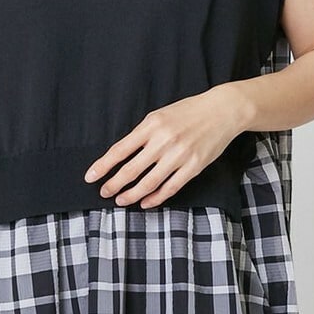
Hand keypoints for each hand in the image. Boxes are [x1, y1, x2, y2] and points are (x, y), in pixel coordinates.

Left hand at [82, 83, 250, 208]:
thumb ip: (142, 134)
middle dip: (114, 184)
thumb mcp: (161, 115)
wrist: (222, 110)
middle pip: (131, 170)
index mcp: (151, 125)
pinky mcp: (194, 166)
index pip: (120, 150)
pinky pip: (170, 187)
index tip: (90, 177)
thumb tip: (121, 156)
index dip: (103, 166)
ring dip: (132, 195)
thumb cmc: (189, 112)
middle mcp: (163, 141)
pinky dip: (156, 198)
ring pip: (149, 182)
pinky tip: (145, 203)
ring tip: (121, 200)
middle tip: (104, 193)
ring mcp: (179, 155)